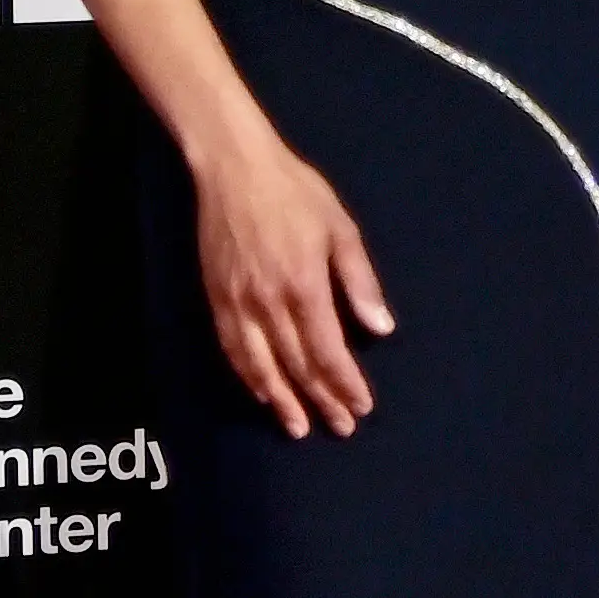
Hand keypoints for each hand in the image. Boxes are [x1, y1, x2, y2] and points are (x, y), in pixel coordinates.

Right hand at [194, 129, 394, 438]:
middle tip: (341, 427)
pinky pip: (232, 348)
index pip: (328, 351)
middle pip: (297, 365)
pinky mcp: (216, 298)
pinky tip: (262, 394)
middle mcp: (269, 303)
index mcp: (305, 286)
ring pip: (262, 366)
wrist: (234, 169)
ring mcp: (238, 303)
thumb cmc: (296, 194)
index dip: (345, 383)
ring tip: (299, 427)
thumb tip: (382, 328)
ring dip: (282, 400)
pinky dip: (248, 377)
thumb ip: (360, 282)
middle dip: (321, 400)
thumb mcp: (341, 229)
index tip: (362, 407)